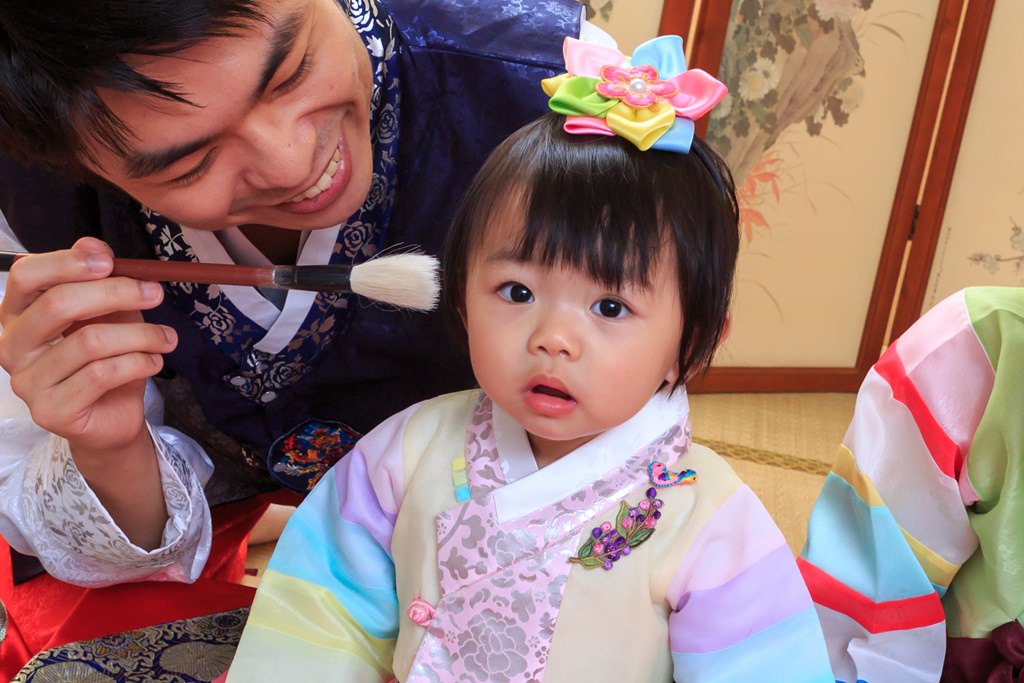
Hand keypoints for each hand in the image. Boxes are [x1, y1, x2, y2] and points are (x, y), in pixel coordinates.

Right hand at [0, 237, 176, 453]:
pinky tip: (155, 361)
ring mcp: (27, 382)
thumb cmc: (107, 359)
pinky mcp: (52, 411)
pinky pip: (102, 375)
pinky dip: (138, 362)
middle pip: (58, 304)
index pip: (26, 275)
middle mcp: (12, 346)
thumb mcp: (108, 313)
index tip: (110, 260)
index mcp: (18, 314)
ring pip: (89, 342)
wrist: (112, 417)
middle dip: (116, 293)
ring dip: (141, 335)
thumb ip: (98, 280)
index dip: (67, 261)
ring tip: (167, 338)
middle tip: (155, 294)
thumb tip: (92, 244)